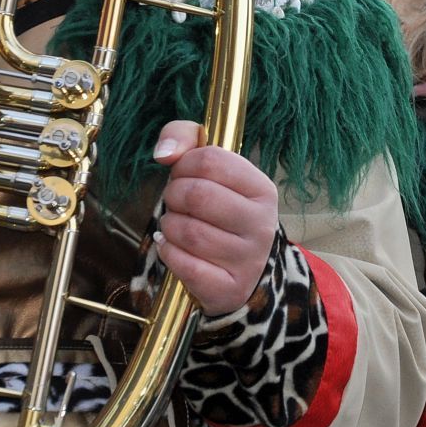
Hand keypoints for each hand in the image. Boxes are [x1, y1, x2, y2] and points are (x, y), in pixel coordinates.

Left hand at [152, 119, 280, 315]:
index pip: (211, 160)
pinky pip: (184, 265)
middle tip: (176, 202)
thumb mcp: (213, 171)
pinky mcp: (229, 289)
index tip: (183, 174)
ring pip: (188, 232)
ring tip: (176, 225)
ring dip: (169, 225)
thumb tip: (163, 153)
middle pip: (197, 195)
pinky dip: (168, 252)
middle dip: (173, 195)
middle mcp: (261, 224)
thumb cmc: (221, 213)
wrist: (246, 274)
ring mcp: (248, 259)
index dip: (184, 164)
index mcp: (261, 189)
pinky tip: (172, 247)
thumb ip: (185, 138)